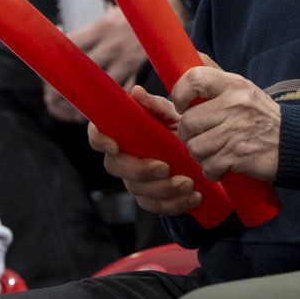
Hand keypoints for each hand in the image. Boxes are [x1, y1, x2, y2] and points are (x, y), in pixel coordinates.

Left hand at [47, 5, 147, 122]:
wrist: (160, 20)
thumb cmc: (128, 16)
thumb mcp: (105, 15)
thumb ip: (84, 29)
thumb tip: (56, 35)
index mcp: (101, 28)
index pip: (72, 46)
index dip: (56, 61)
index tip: (45, 71)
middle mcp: (113, 46)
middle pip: (83, 71)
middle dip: (64, 86)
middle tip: (49, 96)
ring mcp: (125, 61)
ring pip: (100, 88)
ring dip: (82, 101)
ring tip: (64, 109)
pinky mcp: (134, 73)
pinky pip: (117, 94)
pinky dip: (104, 105)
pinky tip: (90, 112)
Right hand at [88, 85, 199, 216]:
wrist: (202, 157)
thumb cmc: (179, 131)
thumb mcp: (172, 115)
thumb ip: (156, 105)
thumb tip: (136, 92)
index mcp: (123, 134)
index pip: (97, 135)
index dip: (100, 140)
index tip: (115, 144)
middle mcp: (123, 158)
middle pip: (116, 167)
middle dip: (140, 170)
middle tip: (166, 168)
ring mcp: (134, 181)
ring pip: (139, 190)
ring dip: (165, 189)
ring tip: (189, 182)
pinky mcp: (149, 198)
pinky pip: (156, 205)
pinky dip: (177, 203)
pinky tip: (194, 197)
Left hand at [171, 61, 280, 183]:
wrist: (295, 142)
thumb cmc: (262, 116)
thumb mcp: (243, 89)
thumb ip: (215, 75)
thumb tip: (192, 55)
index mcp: (234, 85)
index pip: (194, 78)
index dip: (179, 93)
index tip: (182, 105)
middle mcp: (235, 105)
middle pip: (188, 122)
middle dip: (189, 135)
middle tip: (202, 136)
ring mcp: (236, 131)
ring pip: (195, 147)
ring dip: (201, 155)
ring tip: (215, 151)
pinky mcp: (238, 155)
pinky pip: (208, 166)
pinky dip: (213, 170)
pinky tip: (223, 164)